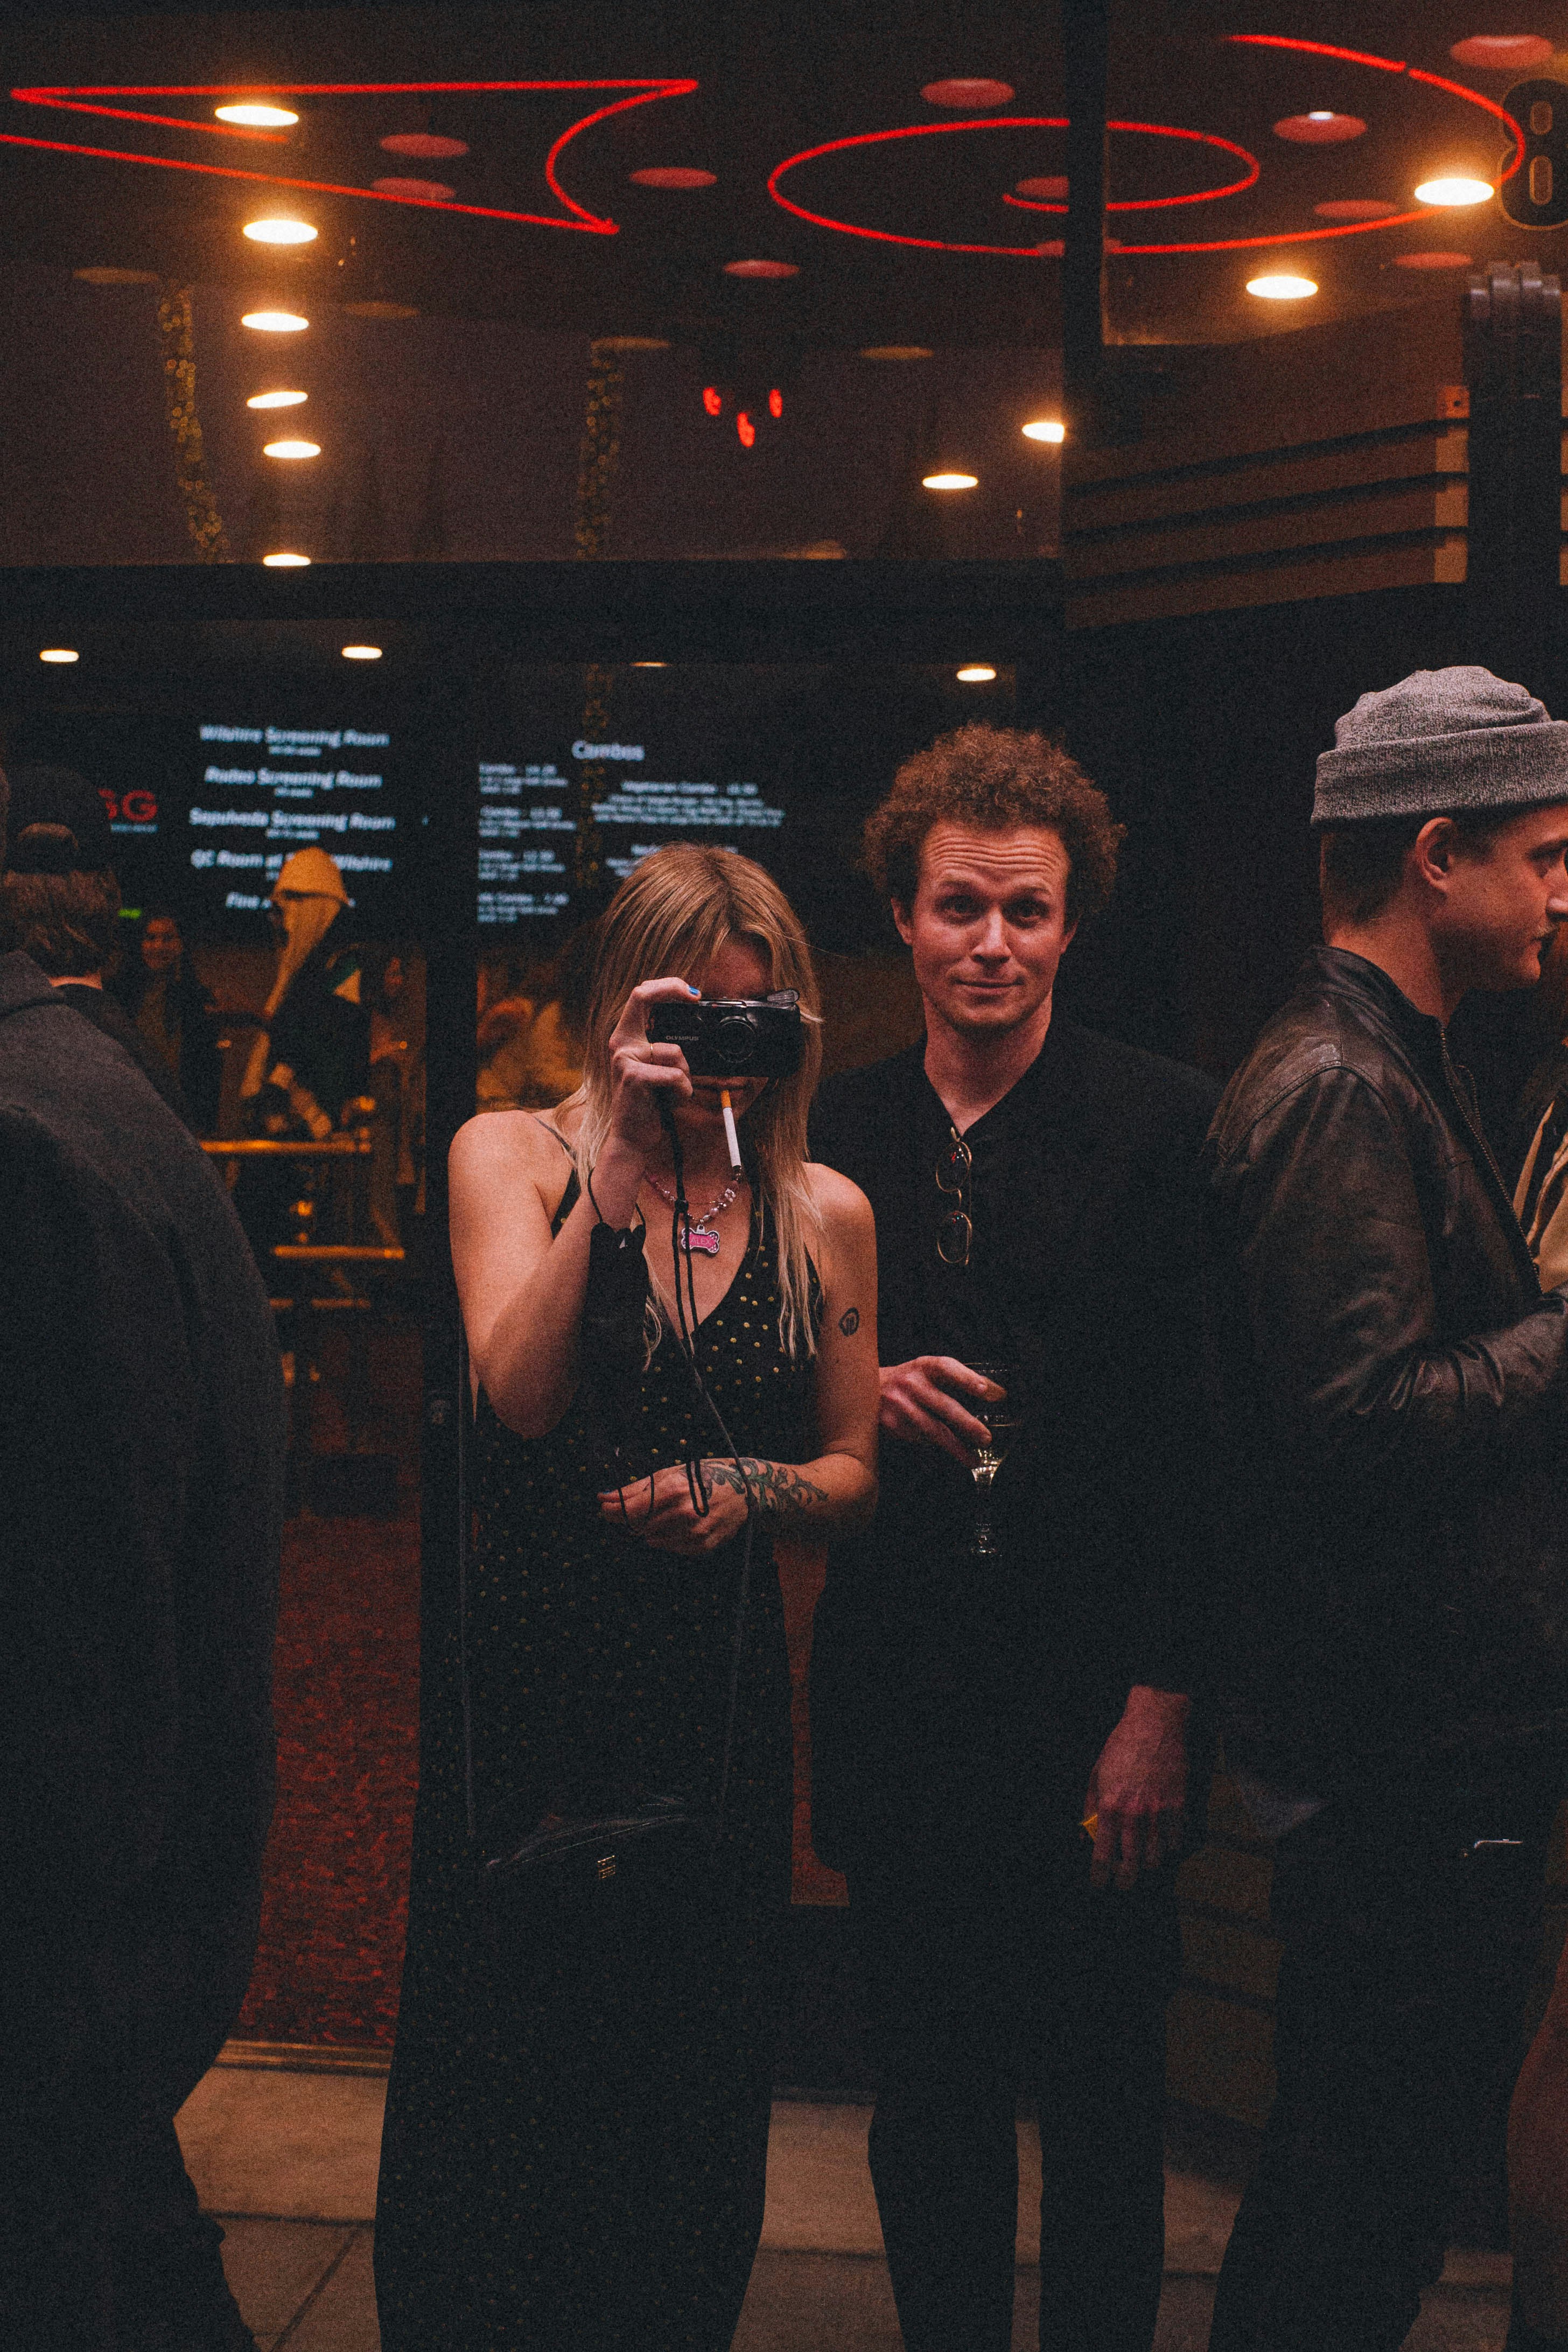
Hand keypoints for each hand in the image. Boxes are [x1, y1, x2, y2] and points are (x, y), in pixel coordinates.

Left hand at [597, 1460, 749, 1553]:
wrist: (743, 1489)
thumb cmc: (702, 1477)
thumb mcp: (669, 1474)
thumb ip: (635, 1489)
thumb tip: (604, 1497)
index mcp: (674, 1491)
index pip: (631, 1511)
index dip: (613, 1511)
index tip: (604, 1507)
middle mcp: (684, 1514)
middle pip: (639, 1526)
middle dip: (634, 1518)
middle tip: (641, 1507)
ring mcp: (694, 1533)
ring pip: (653, 1539)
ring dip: (652, 1528)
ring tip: (669, 1512)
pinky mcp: (702, 1546)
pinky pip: (670, 1547)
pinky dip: (669, 1537)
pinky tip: (682, 1523)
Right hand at [603, 978, 700, 1163]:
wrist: (633, 1138)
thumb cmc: (650, 1104)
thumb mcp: (658, 1069)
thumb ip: (665, 1046)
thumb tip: (694, 1022)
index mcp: (628, 1040)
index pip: (640, 997)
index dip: (665, 986)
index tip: (691, 993)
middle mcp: (621, 1044)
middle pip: (643, 997)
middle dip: (672, 989)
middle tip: (695, 996)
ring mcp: (624, 1059)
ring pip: (674, 1051)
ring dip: (687, 1073)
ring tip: (677, 1090)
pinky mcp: (633, 1077)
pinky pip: (675, 1075)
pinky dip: (683, 1089)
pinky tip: (675, 1099)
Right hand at [878, 1356, 1003, 1467]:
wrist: (864, 1388)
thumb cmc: (908, 1380)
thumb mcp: (928, 1371)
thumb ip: (959, 1379)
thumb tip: (997, 1393)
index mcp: (923, 1366)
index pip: (947, 1368)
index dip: (967, 1378)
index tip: (986, 1390)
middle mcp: (910, 1384)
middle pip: (943, 1405)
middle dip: (967, 1424)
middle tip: (986, 1438)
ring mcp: (899, 1406)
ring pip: (932, 1430)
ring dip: (956, 1447)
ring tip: (973, 1459)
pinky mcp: (892, 1425)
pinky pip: (921, 1440)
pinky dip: (938, 1448)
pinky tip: (950, 1453)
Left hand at [1085, 1686, 1189, 1891]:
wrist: (1155, 1724)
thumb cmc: (1121, 1747)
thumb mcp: (1096, 1774)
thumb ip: (1090, 1807)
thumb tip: (1086, 1836)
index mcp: (1110, 1806)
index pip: (1103, 1854)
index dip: (1100, 1876)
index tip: (1098, 1886)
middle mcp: (1134, 1814)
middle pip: (1132, 1864)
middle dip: (1126, 1881)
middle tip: (1122, 1885)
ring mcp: (1159, 1812)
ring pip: (1157, 1858)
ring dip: (1148, 1867)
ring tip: (1143, 1866)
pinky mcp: (1179, 1806)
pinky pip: (1176, 1841)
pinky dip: (1169, 1848)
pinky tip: (1162, 1846)